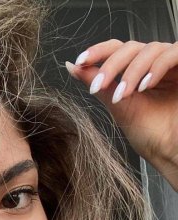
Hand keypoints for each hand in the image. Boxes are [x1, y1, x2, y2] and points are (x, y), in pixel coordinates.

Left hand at [65, 40, 177, 174]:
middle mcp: (155, 64)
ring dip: (132, 72)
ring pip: (150, 49)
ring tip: (124, 96)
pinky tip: (146, 86)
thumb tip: (72, 67)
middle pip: (130, 47)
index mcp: (138, 71)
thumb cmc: (150, 135)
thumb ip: (98, 83)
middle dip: (111, 66)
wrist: (170, 152)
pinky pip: (174, 53)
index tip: (80, 62)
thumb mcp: (117, 105)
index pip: (117, 49)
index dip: (98, 51)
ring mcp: (172, 65)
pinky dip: (157, 67)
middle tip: (99, 86)